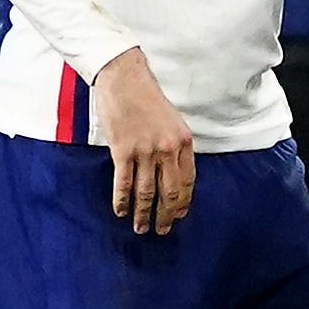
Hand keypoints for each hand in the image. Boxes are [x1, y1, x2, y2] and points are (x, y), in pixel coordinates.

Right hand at [93, 49, 195, 234]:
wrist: (124, 78)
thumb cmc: (146, 98)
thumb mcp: (171, 121)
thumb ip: (174, 146)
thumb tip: (170, 173)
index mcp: (183, 141)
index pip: (188, 180)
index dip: (183, 202)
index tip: (178, 216)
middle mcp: (167, 148)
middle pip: (170, 191)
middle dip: (166, 215)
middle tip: (161, 230)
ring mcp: (145, 150)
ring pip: (147, 192)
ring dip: (144, 213)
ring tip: (141, 228)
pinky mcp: (123, 150)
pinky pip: (124, 183)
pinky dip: (122, 200)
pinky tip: (121, 212)